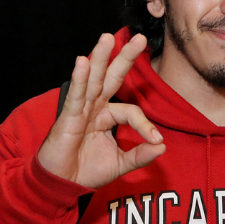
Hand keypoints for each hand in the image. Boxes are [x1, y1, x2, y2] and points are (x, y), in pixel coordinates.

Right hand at [36, 33, 165, 188]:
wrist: (62, 185)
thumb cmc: (86, 171)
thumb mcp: (120, 163)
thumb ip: (140, 155)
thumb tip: (162, 146)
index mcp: (107, 116)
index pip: (131, 111)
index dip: (145, 124)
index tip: (156, 140)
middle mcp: (94, 108)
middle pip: (111, 78)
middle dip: (124, 58)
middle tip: (140, 38)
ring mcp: (80, 111)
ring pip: (92, 80)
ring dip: (99, 58)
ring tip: (107, 38)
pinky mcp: (67, 118)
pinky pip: (75, 96)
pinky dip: (80, 79)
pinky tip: (83, 62)